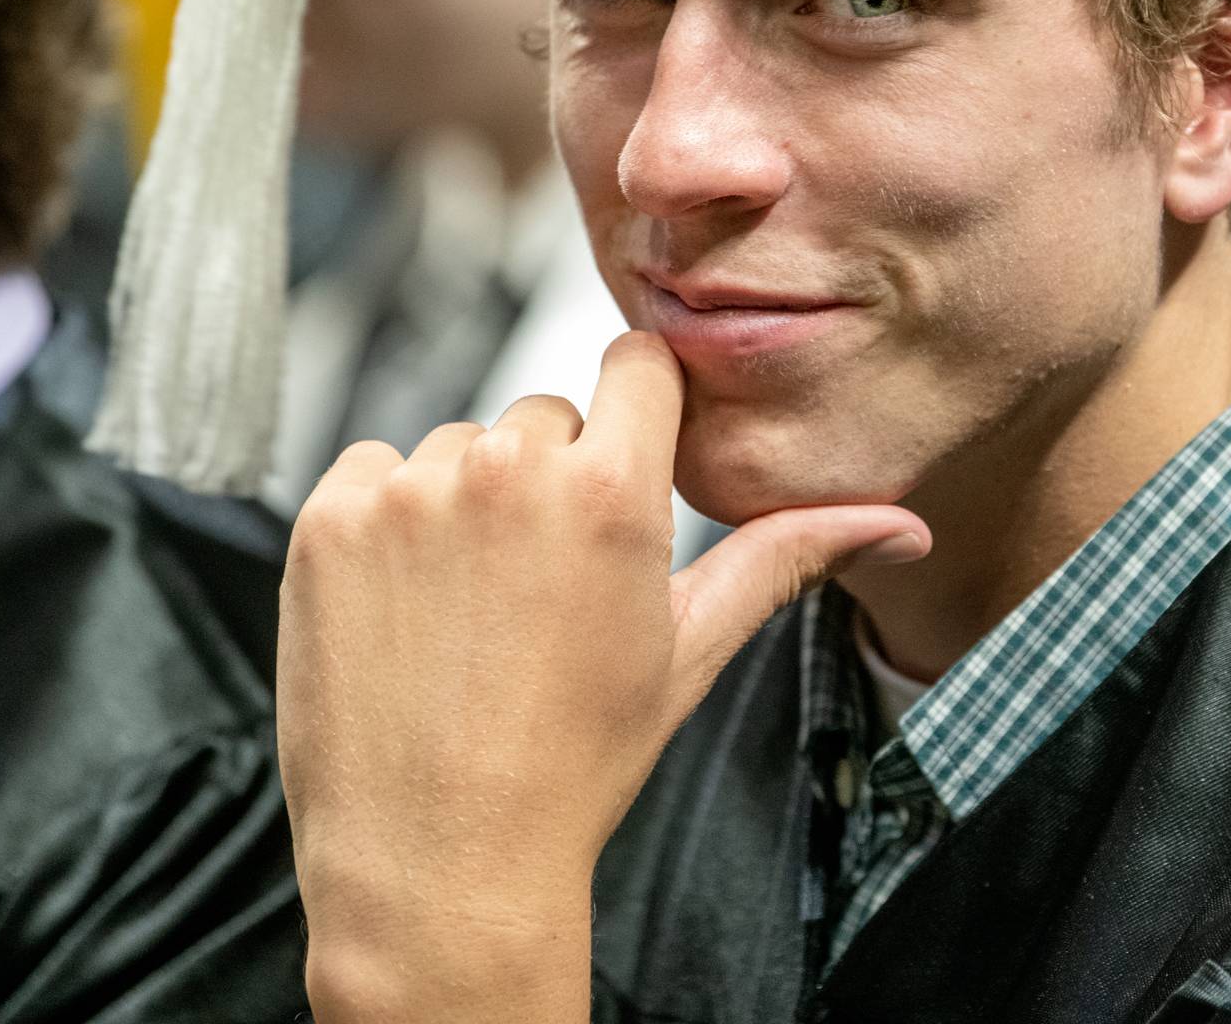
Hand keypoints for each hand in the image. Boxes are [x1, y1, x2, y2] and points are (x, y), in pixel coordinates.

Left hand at [277, 331, 928, 1021]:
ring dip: (462, 503)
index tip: (622, 475)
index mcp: (611, 488)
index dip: (634, 417)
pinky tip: (409, 607)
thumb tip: (902, 526)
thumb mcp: (690, 651)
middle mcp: (507, 467)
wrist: (440, 864)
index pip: (636, 365)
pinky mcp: (328, 519)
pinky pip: (369, 470)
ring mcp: (406, 491)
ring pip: (453, 445)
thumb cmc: (576, 764)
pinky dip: (383, 523)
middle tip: (543, 586)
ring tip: (472, 611)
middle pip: (544, 414)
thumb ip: (787, 557)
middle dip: (549, 479)